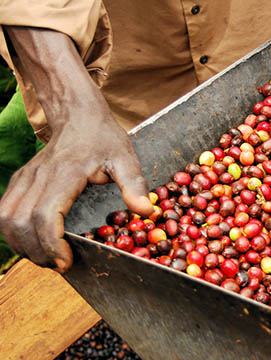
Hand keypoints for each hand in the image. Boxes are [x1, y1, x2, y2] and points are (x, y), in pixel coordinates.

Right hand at [0, 117, 152, 271]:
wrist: (78, 116)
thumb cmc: (103, 137)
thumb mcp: (125, 158)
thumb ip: (134, 184)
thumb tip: (146, 212)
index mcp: (65, 173)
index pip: (45, 215)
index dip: (51, 244)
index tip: (66, 262)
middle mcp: (39, 176)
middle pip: (21, 223)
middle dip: (37, 252)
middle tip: (60, 265)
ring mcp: (26, 177)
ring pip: (6, 220)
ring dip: (21, 245)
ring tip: (46, 257)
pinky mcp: (21, 179)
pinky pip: (4, 210)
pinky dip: (13, 232)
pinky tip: (32, 240)